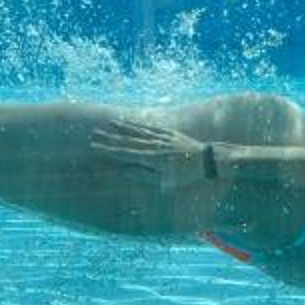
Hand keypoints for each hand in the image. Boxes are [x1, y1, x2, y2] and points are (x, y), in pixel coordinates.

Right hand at [91, 116, 207, 190]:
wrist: (209, 160)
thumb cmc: (187, 175)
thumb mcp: (165, 182)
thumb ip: (144, 176)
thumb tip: (126, 173)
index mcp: (151, 158)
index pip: (125, 153)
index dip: (109, 149)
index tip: (95, 145)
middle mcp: (155, 146)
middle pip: (128, 141)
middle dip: (111, 138)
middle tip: (95, 133)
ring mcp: (163, 138)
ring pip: (139, 131)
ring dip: (124, 128)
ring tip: (111, 124)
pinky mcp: (171, 134)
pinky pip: (152, 128)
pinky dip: (141, 125)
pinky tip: (135, 122)